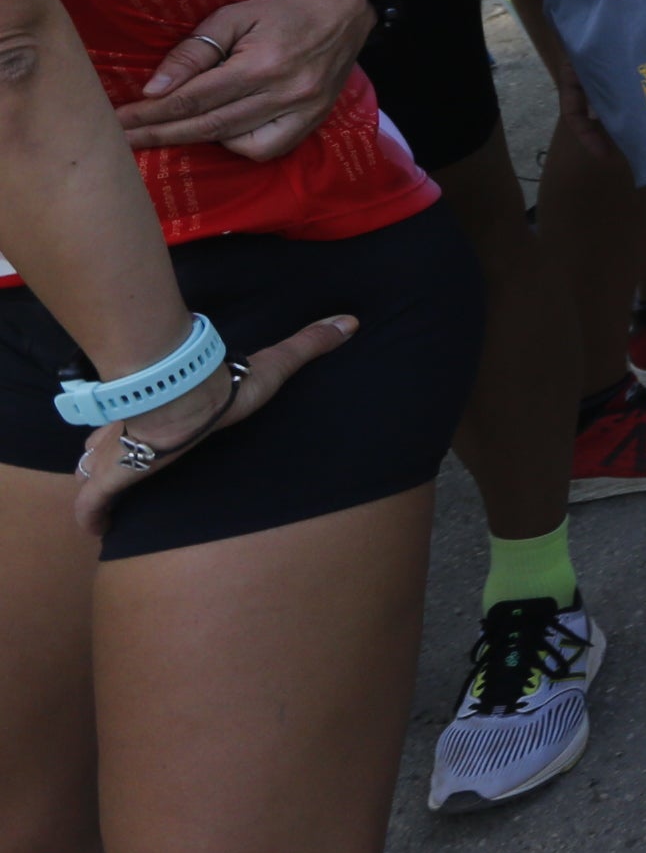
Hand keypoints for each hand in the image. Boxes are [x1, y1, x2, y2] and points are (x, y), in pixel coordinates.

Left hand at [72, 315, 352, 535]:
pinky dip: (91, 518)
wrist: (177, 399)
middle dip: (112, 453)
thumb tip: (349, 320)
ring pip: (93, 468)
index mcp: (166, 409)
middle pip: (111, 441)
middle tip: (121, 468)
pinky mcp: (107, 480)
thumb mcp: (270, 368)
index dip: (144, 422)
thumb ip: (305, 346)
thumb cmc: (217, 388)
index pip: (150, 412)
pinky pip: (90, 506)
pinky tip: (96, 532)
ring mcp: (114, 455)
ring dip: (98, 483)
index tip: (145, 431)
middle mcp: (136, 428)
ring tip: (111, 499)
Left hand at [119, 0, 376, 158]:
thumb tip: (155, 89)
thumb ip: (194, 51)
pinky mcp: (312, 121)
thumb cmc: (279, 12)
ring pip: (234, 141)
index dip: (153, 113)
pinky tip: (221, 132)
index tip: (120, 119)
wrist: (340, 13)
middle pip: (209, 125)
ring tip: (160, 135)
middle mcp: (284, 93)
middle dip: (160, 133)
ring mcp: (302, 111)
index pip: (195, 98)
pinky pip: (266, 149)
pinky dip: (237, 146)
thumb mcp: (232, 17)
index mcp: (262, 64)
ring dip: (192, 141)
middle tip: (121, 140)